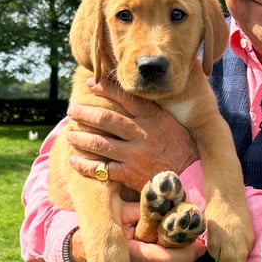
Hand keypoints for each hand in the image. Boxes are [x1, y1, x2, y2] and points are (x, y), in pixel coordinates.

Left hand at [67, 77, 198, 190]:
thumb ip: (157, 109)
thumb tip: (153, 86)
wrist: (192, 179)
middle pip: (107, 119)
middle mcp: (142, 134)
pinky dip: (85, 165)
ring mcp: (135, 155)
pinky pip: (102, 169)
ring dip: (81, 138)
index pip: (127, 98)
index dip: (106, 88)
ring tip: (70, 134)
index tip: (92, 83)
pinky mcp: (130, 175)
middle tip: (72, 110)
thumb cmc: (183, 149)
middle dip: (86, 113)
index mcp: (154, 119)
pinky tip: (75, 160)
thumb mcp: (174, 124)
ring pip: (100, 143)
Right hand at [71, 202, 205, 261]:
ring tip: (189, 254)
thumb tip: (170, 202)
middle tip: (198, 248)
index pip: (162, 260)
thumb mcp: (120, 210)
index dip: (184, 253)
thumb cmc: (104, 225)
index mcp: (126, 253)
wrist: (78, 251)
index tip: (198, 244)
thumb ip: (145, 209)